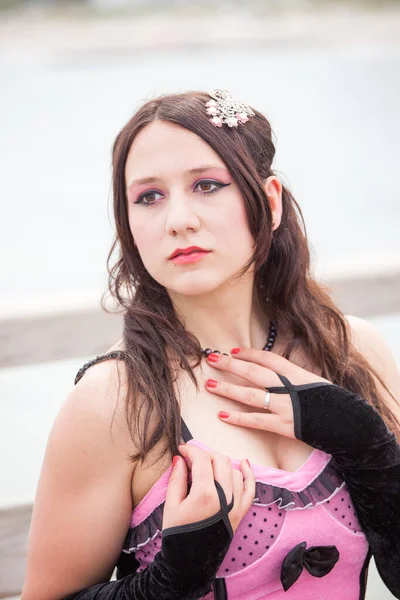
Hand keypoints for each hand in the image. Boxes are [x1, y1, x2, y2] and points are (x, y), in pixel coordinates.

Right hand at [163, 443, 254, 533]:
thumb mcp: (171, 506)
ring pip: (233, 470)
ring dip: (220, 463)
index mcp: (205, 494)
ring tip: (206, 466)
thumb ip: (176, 479)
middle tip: (192, 458)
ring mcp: (235, 504)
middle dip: (205, 454)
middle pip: (219, 460)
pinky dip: (248, 474)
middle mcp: (224, 496)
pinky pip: (250, 488)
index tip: (182, 450)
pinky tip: (244, 463)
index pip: (201, 459)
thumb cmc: (178, 536)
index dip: (190, 450)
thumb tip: (179, 459)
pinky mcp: (240, 512)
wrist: (190, 564)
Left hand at [205, 347, 330, 438]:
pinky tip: (222, 415)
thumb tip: (273, 374)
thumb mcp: (313, 383)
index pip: (267, 358)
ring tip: (209, 384)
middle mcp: (288, 387)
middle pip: (253, 372)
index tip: (232, 351)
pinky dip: (238, 418)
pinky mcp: (285, 426)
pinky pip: (256, 421)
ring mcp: (286, 406)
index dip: (248, 353)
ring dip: (227, 389)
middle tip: (211, 359)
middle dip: (230, 365)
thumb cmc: (332, 403)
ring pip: (250, 395)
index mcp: (296, 373)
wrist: (349, 424)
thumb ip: (292, 378)